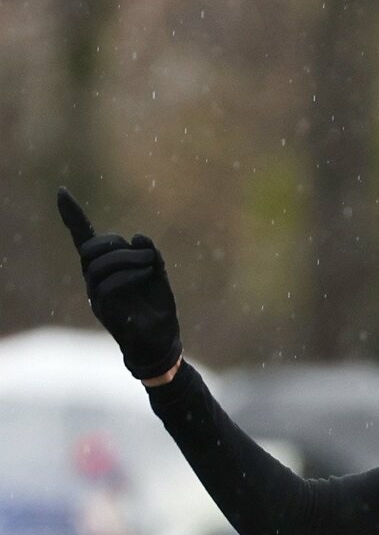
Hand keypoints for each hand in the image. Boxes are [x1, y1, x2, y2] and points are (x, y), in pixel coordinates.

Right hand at [57, 187, 182, 380]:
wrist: (161, 343)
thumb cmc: (159, 309)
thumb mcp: (160, 276)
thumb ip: (151, 254)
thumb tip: (138, 236)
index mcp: (106, 268)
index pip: (84, 238)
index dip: (73, 216)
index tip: (61, 192)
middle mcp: (95, 279)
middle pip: (91, 249)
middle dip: (115, 243)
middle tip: (145, 254)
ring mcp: (97, 294)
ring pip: (98, 265)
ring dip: (127, 258)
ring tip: (150, 264)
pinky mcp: (103, 310)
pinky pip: (107, 285)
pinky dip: (130, 275)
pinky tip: (148, 274)